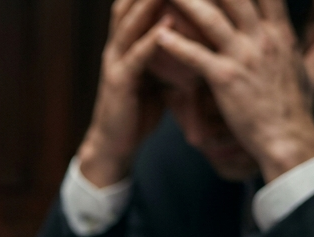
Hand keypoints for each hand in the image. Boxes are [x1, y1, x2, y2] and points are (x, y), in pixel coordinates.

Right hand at [76, 0, 173, 187]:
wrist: (114, 145)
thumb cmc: (140, 110)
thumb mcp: (157, 74)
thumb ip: (170, 52)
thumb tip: (199, 36)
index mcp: (125, 43)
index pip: (134, 4)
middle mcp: (116, 47)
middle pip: (127, 5)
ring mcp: (115, 64)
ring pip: (129, 24)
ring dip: (147, 2)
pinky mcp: (118, 84)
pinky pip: (135, 57)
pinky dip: (150, 39)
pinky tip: (166, 23)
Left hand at [156, 0, 313, 180]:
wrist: (288, 139)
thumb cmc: (296, 108)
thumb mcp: (312, 70)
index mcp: (280, 33)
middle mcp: (263, 38)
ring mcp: (244, 57)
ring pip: (211, 19)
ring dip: (188, 2)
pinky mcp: (226, 78)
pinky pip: (196, 55)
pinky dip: (175, 44)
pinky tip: (158, 35)